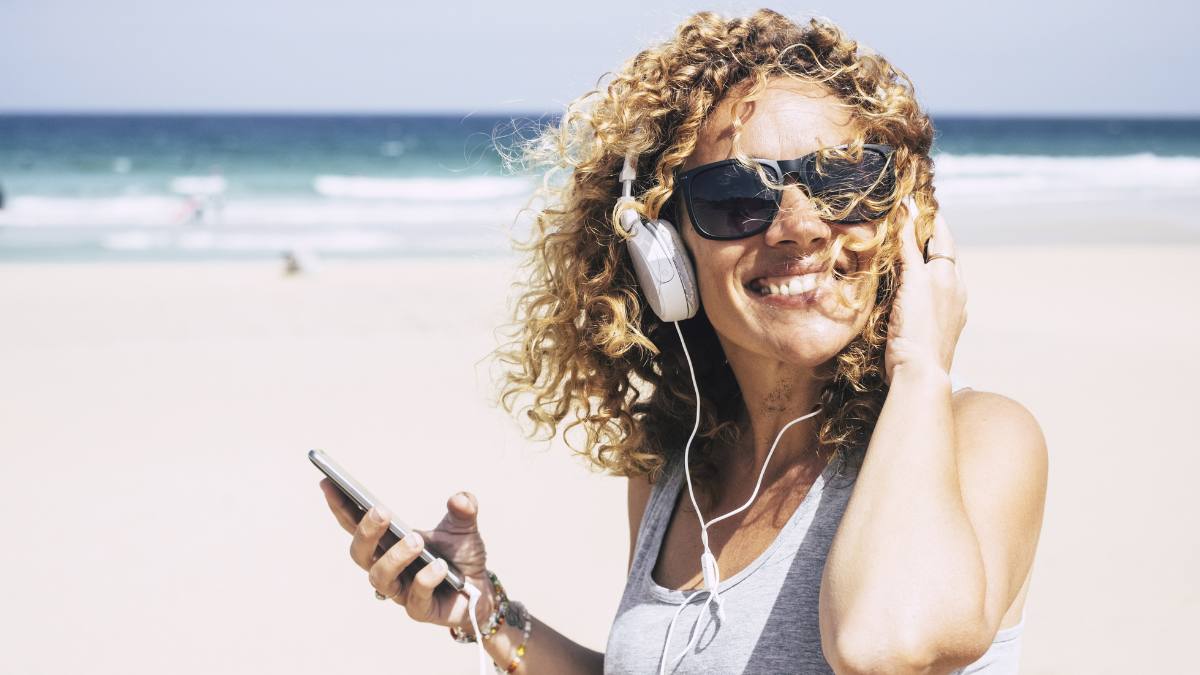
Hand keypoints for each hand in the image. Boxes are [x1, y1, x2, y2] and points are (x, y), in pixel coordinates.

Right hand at [318, 479, 494, 631]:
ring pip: (380, 577)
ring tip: (415, 541)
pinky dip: (426, 579)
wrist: (482, 589)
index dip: (340, 506)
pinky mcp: (420, 610)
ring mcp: (401, 590)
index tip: (329, 483)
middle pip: (360, 553)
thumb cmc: (461, 556)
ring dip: (395, 556)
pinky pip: (415, 597)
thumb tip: (461, 499)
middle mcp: (388, 566)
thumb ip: (463, 509)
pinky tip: (439, 567)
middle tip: (382, 511)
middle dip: (366, 532)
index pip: (356, 524)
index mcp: (389, 542)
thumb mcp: (463, 526)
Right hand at [883, 198, 966, 382]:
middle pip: (942, 255)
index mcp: (950, 276)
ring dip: (925, 262)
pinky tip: (909, 291)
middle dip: (927, 238)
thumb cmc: (916, 329)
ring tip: (905, 253)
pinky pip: (933, 298)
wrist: (920, 374)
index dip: (930, 217)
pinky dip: (922, 286)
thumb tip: (906, 212)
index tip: (916, 202)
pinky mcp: (941, 329)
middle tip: (908, 223)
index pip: (942, 236)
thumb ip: (908, 248)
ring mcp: (951, 311)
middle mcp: (956, 291)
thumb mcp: (912, 282)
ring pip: (939, 277)